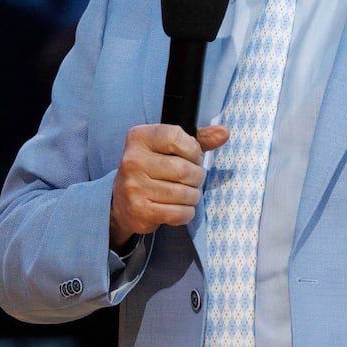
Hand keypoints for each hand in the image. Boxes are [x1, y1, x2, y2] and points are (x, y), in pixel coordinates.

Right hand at [109, 123, 228, 246]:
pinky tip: (178, 207)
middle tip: (191, 179)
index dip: (192, 149)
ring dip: (193, 196)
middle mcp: (132, 161)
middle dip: (196, 176)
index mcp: (139, 138)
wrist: (122, 202)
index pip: (175, 136)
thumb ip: (198, 139)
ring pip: (184, 193)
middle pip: (184, 169)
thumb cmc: (152, 169)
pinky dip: (186, 212)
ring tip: (184, 193)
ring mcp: (134, 187)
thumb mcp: (170, 148)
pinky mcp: (140, 211)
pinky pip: (179, 213)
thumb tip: (224, 132)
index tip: (191, 156)